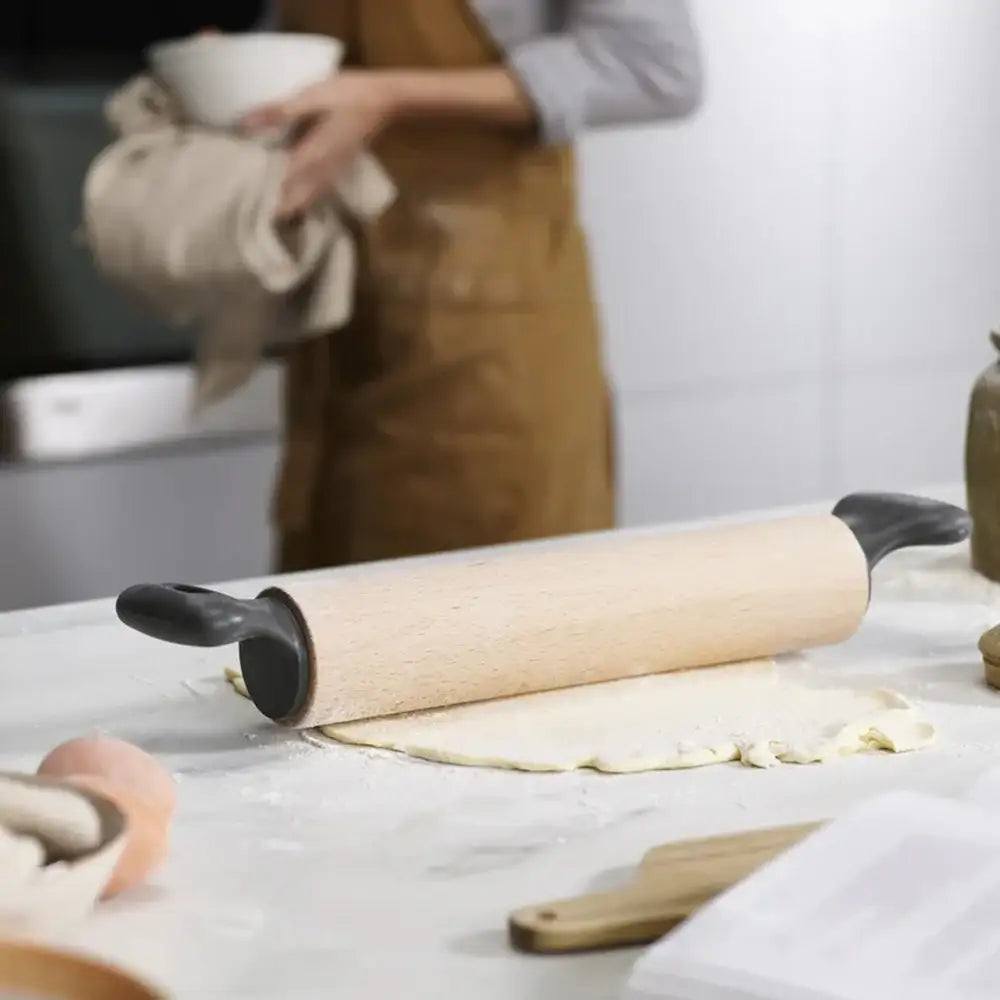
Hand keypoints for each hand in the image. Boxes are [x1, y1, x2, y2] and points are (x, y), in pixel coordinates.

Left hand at [243, 72, 397, 218]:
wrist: (386, 99)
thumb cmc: (349, 94)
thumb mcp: (310, 98)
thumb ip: (278, 113)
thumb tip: (244, 124)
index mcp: (313, 155)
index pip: (286, 186)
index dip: (271, 201)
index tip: (253, 211)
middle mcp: (325, 169)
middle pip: (301, 199)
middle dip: (283, 209)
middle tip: (261, 216)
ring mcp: (336, 169)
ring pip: (313, 197)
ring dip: (296, 205)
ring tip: (277, 212)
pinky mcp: (341, 165)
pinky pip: (322, 189)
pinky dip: (309, 196)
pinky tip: (302, 196)